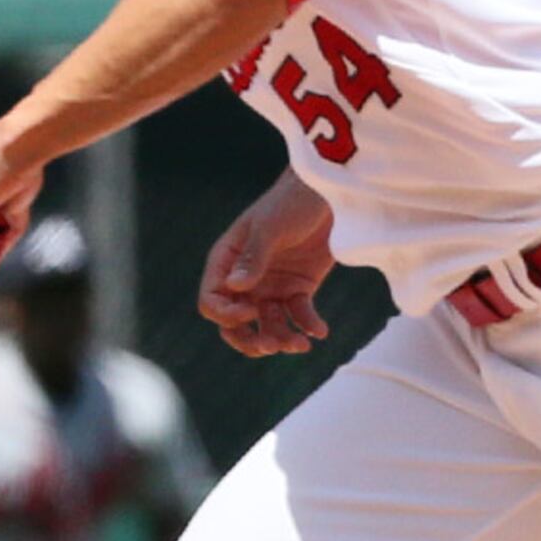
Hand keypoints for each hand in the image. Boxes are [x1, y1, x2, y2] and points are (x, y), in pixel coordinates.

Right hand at [199, 172, 337, 356]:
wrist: (328, 194)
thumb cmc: (291, 202)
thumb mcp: (271, 227)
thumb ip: (254, 257)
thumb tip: (235, 287)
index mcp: (227, 262)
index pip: (212, 300)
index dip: (226, 314)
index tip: (251, 313)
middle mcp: (245, 279)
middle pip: (235, 322)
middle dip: (249, 340)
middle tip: (271, 347)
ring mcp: (272, 285)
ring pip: (268, 325)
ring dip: (281, 339)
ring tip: (300, 346)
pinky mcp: (299, 288)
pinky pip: (299, 315)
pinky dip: (307, 325)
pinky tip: (320, 332)